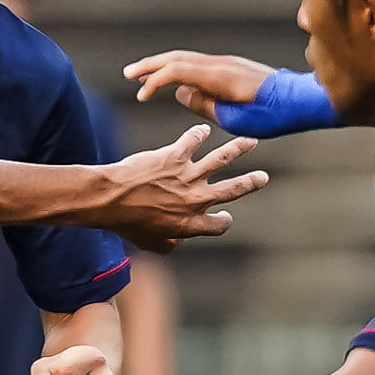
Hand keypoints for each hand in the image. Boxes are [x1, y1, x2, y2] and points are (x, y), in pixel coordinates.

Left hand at [97, 125, 264, 251]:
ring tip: (250, 141)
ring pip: (221, 159)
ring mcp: (187, 176)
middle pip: (232, 189)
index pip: (219, 225)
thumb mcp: (150, 243)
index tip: (224, 216)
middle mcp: (195, 200)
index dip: (223, 222)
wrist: (110, 199)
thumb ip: (169, 245)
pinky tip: (203, 130)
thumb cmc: (127, 223)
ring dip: (238, 149)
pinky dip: (199, 134)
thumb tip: (178, 243)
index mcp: (191, 224)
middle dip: (251, 182)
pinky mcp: (174, 156)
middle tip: (263, 177)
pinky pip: (192, 141)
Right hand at [123, 50, 275, 120]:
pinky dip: (180, 69)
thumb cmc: (272, 115)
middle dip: (150, 65)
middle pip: (177, 58)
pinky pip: (198, 64)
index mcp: (219, 76)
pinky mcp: (232, 67)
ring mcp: (227, 62)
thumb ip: (204, 105)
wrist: (301, 100)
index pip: (177, 71)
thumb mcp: (235, 119)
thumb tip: (180, 93)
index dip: (154, 81)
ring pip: (187, 58)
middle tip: (128, 74)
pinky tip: (173, 79)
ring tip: (143, 75)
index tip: (140, 95)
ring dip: (163, 65)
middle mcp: (221, 64)